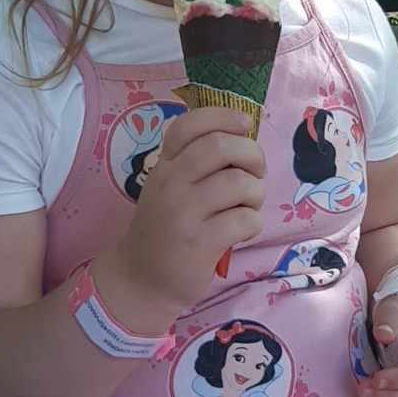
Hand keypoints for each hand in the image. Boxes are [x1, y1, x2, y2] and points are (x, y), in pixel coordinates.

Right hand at [102, 107, 265, 321]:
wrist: (141, 279)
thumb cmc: (165, 230)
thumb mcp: (168, 189)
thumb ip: (195, 165)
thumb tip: (244, 142)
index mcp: (164, 166)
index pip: (189, 125)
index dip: (222, 116)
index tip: (243, 124)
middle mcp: (170, 183)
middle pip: (220, 146)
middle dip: (252, 155)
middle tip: (256, 172)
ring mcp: (183, 213)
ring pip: (239, 183)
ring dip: (256, 194)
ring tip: (247, 207)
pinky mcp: (199, 243)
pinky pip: (245, 219)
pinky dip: (253, 223)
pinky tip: (242, 231)